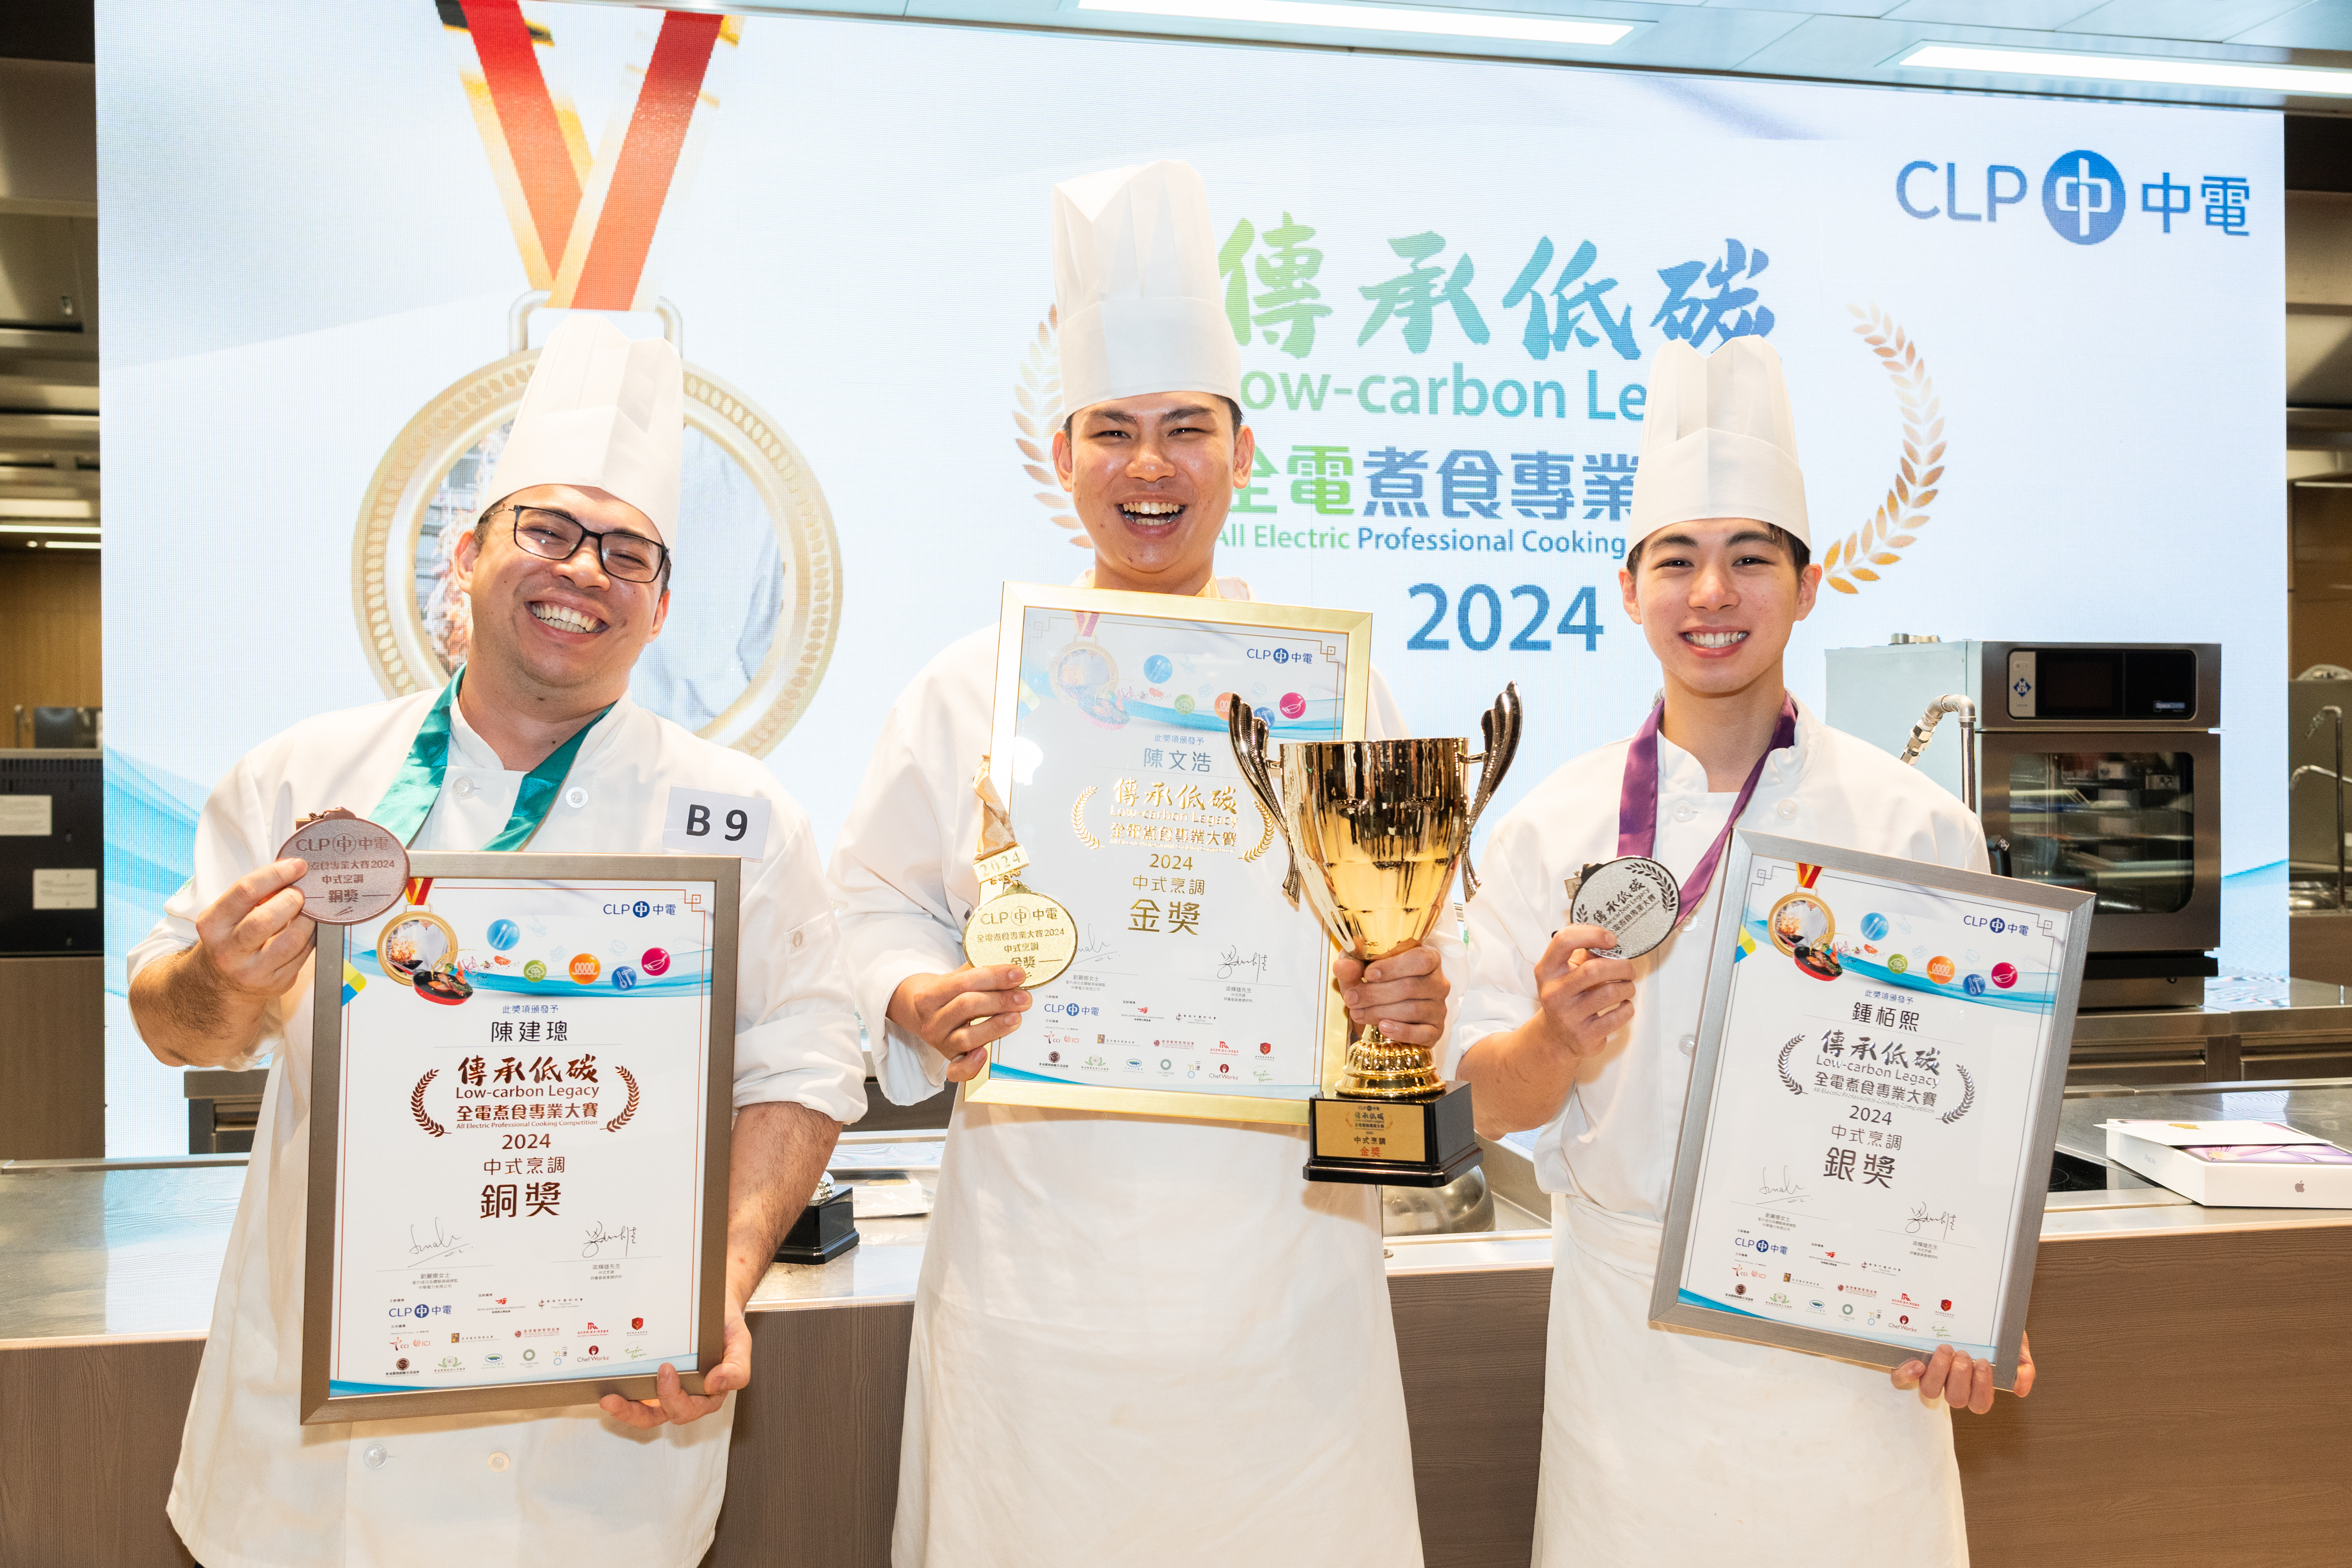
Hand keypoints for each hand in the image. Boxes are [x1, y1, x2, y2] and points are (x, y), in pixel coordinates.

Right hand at [194, 858, 315, 999]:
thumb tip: (294, 872)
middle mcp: (228, 950)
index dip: (276, 874)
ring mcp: (252, 971)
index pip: (245, 891)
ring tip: (310, 910)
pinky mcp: (275, 983)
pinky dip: (312, 936)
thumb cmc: (231, 938)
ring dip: (308, 920)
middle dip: (292, 899)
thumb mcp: (228, 915)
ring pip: (291, 941)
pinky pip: (304, 955)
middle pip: (266, 919)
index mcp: (212, 924)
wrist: (220, 983)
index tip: (297, 865)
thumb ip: (255, 894)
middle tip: (301, 892)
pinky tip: (310, 928)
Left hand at [599, 1307, 747, 1428]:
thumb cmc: (725, 1326)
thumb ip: (737, 1367)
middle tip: (621, 1394)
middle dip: (638, 1411)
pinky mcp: (652, 1380)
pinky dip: (622, 1395)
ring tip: (608, 1399)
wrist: (713, 1304)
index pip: (688, 1408)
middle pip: (661, 1415)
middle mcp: (687, 1396)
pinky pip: (636, 1396)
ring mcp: (667, 1390)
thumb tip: (717, 1384)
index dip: (673, 1397)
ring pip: (645, 1413)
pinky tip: (609, 1386)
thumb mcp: (740, 1342)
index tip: (666, 1370)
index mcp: (708, 1394)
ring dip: (625, 1410)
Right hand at [886, 964, 1030, 1081]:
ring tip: (1017, 1017)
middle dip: (1000, 1000)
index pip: (964, 982)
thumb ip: (978, 971)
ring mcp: (940, 1043)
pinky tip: (986, 1053)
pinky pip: (958, 1070)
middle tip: (1024, 998)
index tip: (1018, 974)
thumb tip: (1011, 969)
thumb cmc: (948, 995)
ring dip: (995, 1026)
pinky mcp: (950, 1060)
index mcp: (928, 996)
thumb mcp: (955, 978)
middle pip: (967, 1007)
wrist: (925, 1014)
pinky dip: (971, 1065)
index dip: (994, 977)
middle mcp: (931, 1021)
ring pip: (967, 1037)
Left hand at [1332, 944, 1448, 1044]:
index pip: (1420, 959)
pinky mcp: (1436, 1030)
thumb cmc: (1377, 980)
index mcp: (1427, 958)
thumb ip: (1352, 965)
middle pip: (1411, 987)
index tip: (1367, 974)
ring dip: (1380, 1012)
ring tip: (1357, 1012)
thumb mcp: (1361, 968)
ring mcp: (1439, 1007)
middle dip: (1376, 994)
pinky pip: (1423, 1033)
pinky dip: (1402, 1031)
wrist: (1384, 1005)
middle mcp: (1438, 982)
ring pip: (1413, 1010)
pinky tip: (1383, 1027)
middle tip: (1351, 998)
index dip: (1394, 967)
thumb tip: (1342, 967)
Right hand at [1530, 924, 1635, 1058]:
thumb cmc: (1566, 997)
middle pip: (1595, 969)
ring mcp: (1568, 1016)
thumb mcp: (1565, 973)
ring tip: (1626, 987)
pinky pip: (1617, 1016)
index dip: (1592, 934)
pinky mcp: (1584, 1035)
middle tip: (1628, 969)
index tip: (1611, 940)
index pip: (1564, 941)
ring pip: (1611, 992)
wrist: (1556, 1037)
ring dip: (1627, 987)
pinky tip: (1622, 1005)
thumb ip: (1584, 955)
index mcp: (1547, 971)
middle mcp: (1554, 993)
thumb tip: (1610, 942)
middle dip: (1621, 966)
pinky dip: (1627, 1008)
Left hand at [1891, 1332, 2034, 1413]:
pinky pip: (1901, 1380)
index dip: (1981, 1389)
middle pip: (1956, 1399)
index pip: (1979, 1403)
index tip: (1983, 1363)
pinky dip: (1906, 1375)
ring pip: (1931, 1390)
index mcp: (1976, 1383)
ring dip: (1939, 1372)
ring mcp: (1930, 1375)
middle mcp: (1952, 1383)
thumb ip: (2022, 1365)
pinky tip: (1916, 1363)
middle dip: (1961, 1377)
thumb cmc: (1990, 1331)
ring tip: (1946, 1349)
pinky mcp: (1909, 1365)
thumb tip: (2019, 1389)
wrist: (1967, 1305)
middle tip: (1964, 1354)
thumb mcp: (2013, 1344)